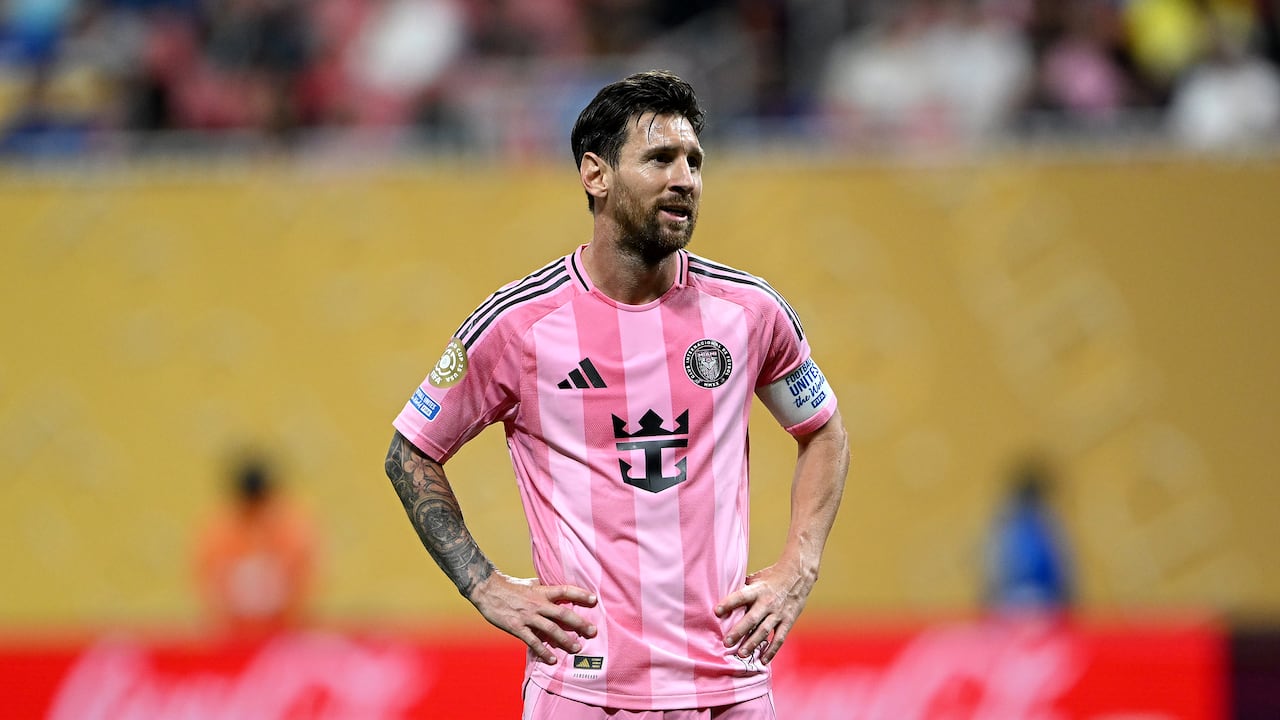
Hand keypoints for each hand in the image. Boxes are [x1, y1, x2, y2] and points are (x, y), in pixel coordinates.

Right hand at [468, 572, 597, 664]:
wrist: (486, 589)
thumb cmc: (509, 586)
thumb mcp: (529, 583)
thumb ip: (543, 587)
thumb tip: (556, 587)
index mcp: (541, 591)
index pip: (565, 590)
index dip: (580, 594)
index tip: (594, 600)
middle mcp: (537, 604)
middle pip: (563, 614)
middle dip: (579, 623)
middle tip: (593, 631)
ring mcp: (527, 616)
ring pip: (551, 630)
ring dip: (565, 640)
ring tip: (577, 648)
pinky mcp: (517, 627)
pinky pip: (533, 642)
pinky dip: (543, 652)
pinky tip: (552, 659)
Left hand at [715, 561, 813, 664]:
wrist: (798, 575)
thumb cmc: (772, 577)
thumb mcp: (756, 578)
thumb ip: (742, 588)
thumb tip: (722, 593)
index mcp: (757, 590)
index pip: (741, 596)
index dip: (728, 603)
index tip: (716, 612)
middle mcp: (767, 602)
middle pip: (751, 619)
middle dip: (738, 631)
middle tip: (726, 643)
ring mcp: (778, 613)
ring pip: (764, 631)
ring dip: (752, 643)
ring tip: (741, 654)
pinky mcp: (788, 621)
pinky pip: (779, 638)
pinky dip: (772, 650)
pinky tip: (763, 660)